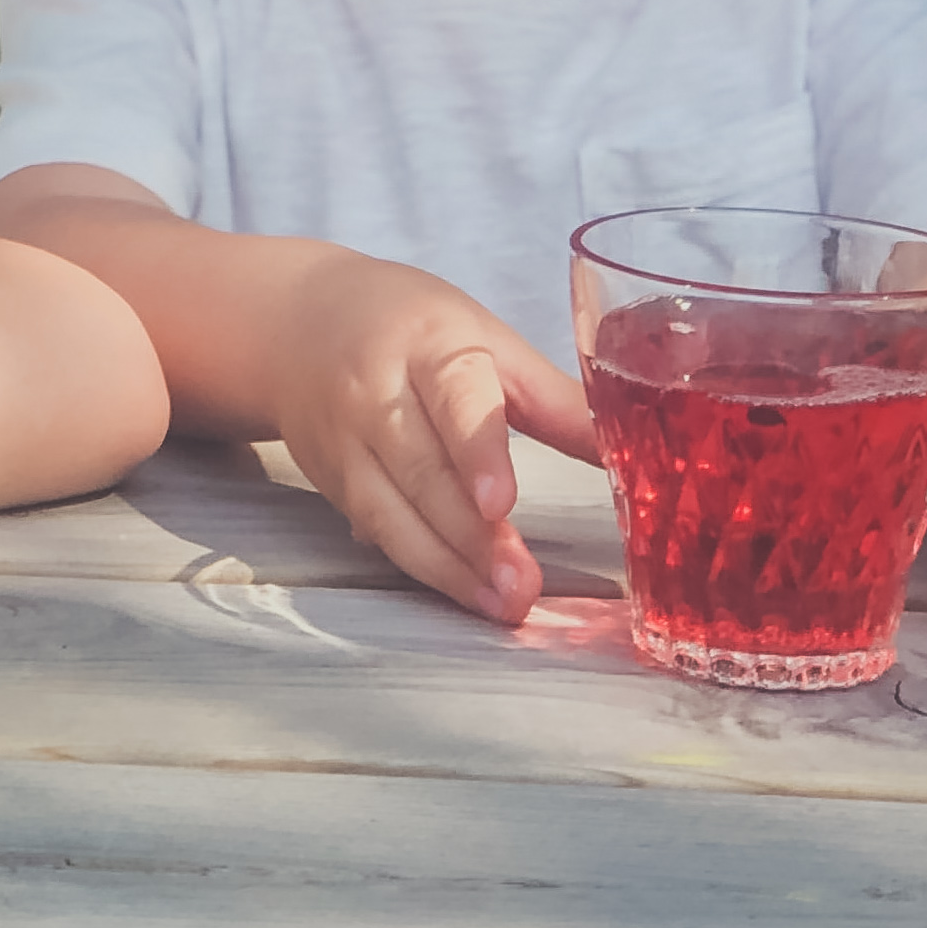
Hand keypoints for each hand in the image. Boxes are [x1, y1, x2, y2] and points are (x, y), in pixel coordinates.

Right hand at [266, 250, 599, 624]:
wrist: (295, 323)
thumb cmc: (408, 323)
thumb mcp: (485, 336)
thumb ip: (554, 398)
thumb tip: (630, 450)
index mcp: (427, 343)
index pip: (452, 398)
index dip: (476, 453)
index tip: (500, 505)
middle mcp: (374, 393)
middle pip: (421, 471)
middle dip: (471, 538)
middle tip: (522, 588)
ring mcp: (344, 442)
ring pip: (391, 513)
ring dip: (446, 567)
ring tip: (501, 604)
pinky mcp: (330, 482)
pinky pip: (376, 530)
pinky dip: (420, 566)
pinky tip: (462, 593)